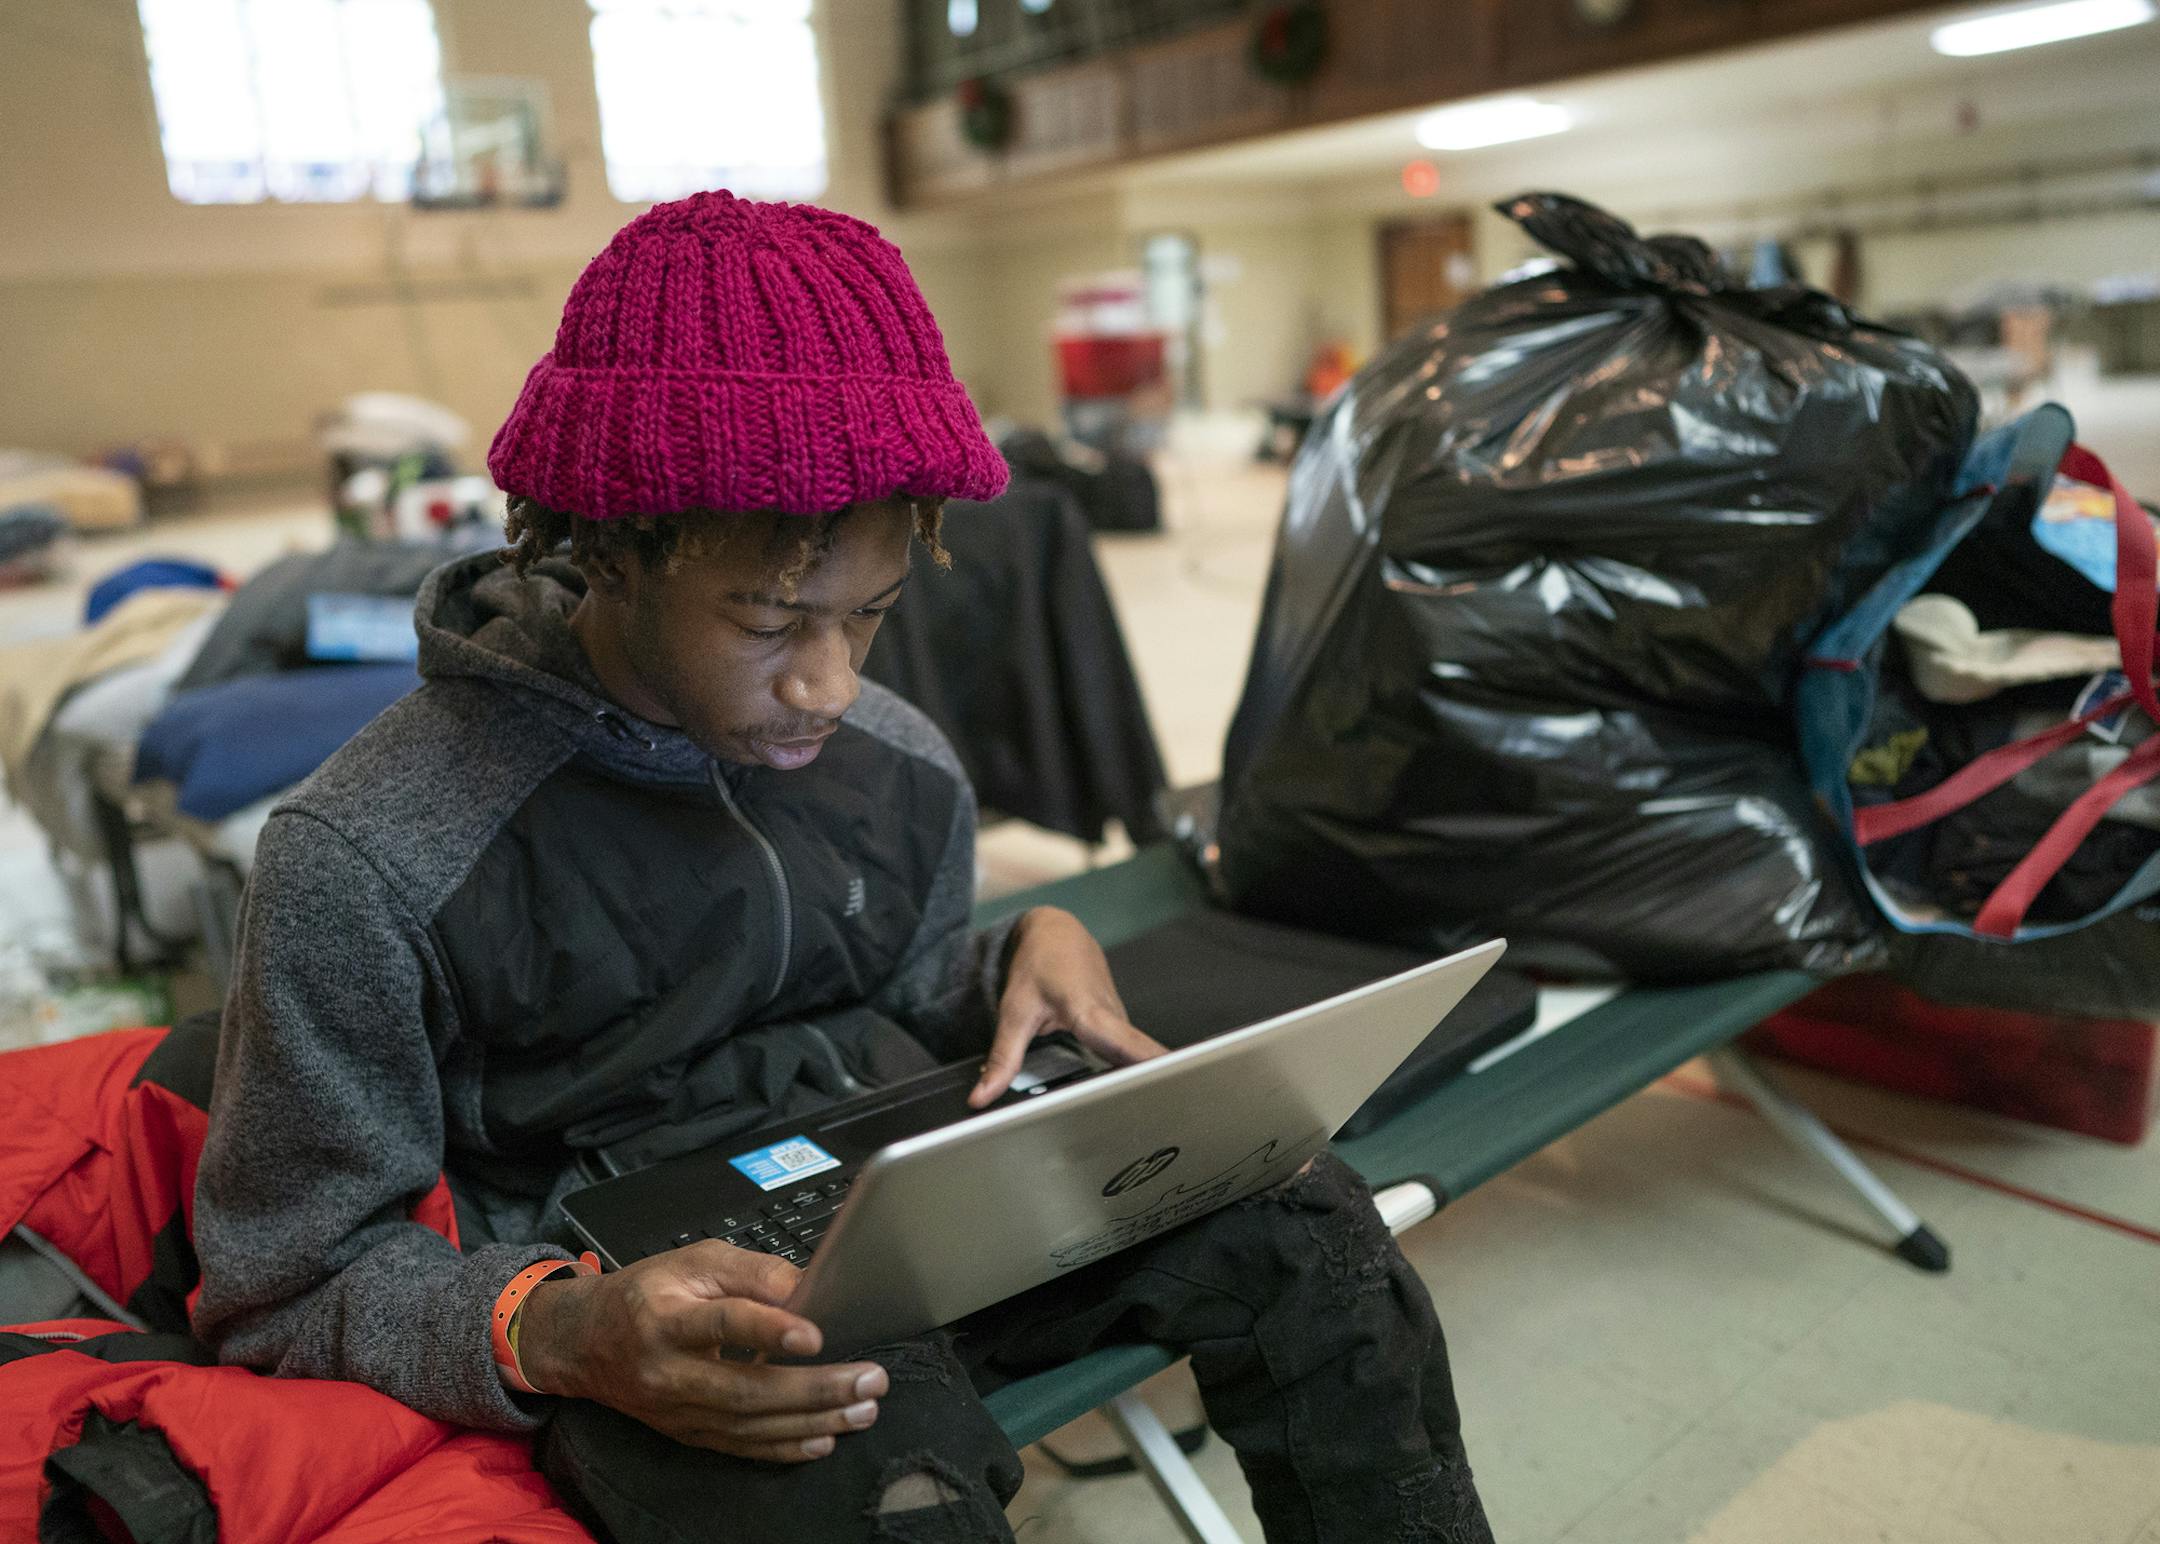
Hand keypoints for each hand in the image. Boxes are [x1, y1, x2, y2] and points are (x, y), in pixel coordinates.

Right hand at [517, 1240, 887, 1461]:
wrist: (585, 1342)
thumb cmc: (647, 1293)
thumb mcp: (694, 1261)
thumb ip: (751, 1271)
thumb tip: (808, 1287)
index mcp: (666, 1319)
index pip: (722, 1324)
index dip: (768, 1330)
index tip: (815, 1335)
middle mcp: (669, 1372)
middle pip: (746, 1389)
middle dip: (815, 1389)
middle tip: (869, 1380)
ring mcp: (678, 1411)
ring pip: (750, 1424)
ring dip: (813, 1420)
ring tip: (863, 1409)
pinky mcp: (688, 1433)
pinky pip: (741, 1446)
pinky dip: (785, 1447)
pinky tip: (825, 1438)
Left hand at [970, 907, 1165, 1107]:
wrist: (1057, 931)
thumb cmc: (1039, 964)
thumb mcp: (1014, 1011)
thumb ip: (1002, 1058)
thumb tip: (982, 1097)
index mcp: (1092, 1013)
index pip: (1133, 1048)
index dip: (1156, 1071)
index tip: (1172, 1094)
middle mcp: (1115, 1019)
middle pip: (1141, 1061)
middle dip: (1147, 1091)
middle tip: (1149, 1121)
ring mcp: (1121, 1023)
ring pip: (1134, 1060)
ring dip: (1135, 1085)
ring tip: (1141, 1114)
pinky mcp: (1119, 1028)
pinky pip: (1126, 1055)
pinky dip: (1124, 1073)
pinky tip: (1120, 1093)